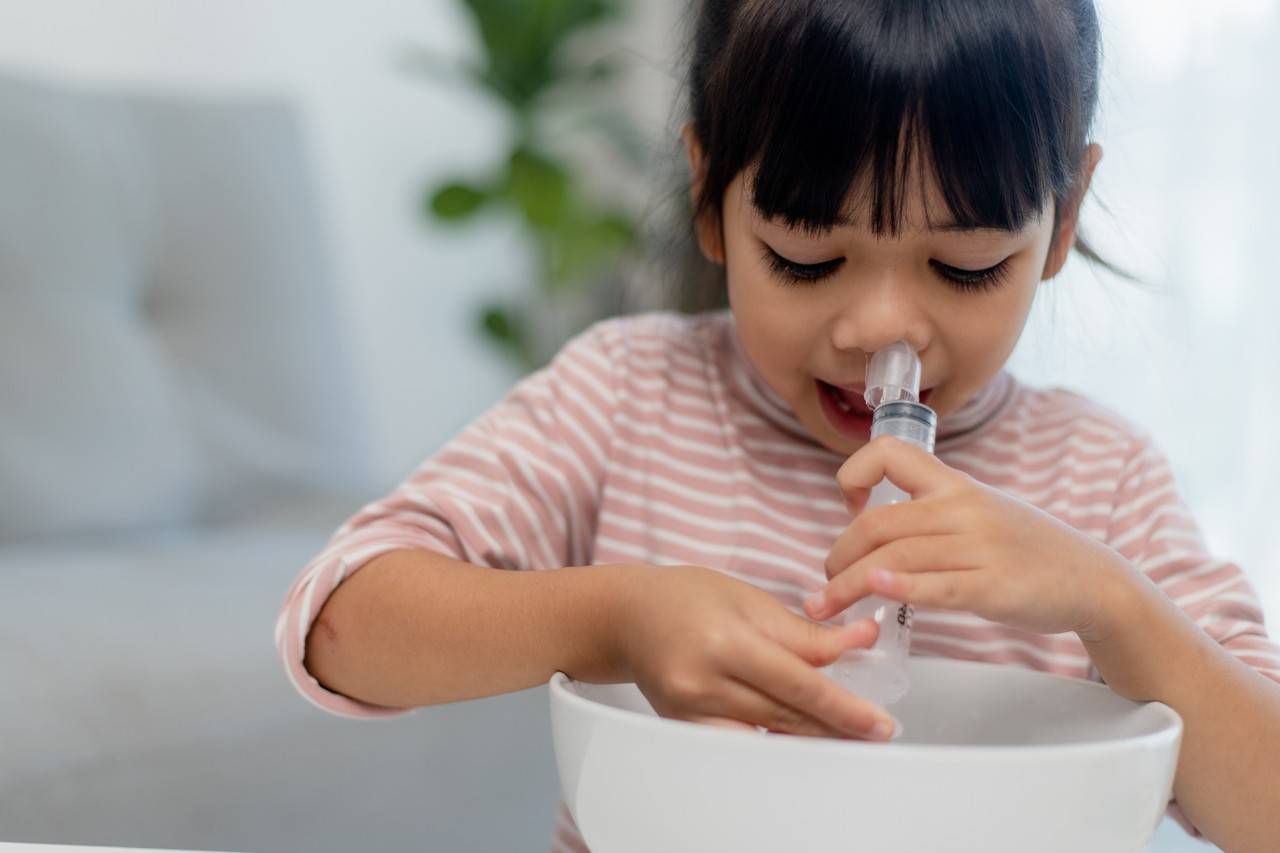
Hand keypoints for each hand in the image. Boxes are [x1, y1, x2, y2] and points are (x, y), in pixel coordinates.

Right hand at [613, 564, 899, 739]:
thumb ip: (804, 632)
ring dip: (811, 737)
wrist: (628, 617)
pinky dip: (774, 740)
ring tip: (846, 734)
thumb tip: (860, 643)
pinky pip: (740, 743)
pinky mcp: (684, 727)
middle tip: (876, 730)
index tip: (879, 722)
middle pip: (786, 716)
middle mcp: (704, 682)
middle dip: (837, 725)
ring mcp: (690, 711)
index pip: (798, 684)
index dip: (844, 707)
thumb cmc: (687, 598)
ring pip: (767, 736)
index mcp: (725, 642)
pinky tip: (798, 734)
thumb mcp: (749, 600)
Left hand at [804, 435, 1129, 642]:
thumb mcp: (978, 511)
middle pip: (878, 523)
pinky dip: (900, 587)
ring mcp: (979, 546)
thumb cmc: (1026, 549)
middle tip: (824, 583)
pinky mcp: (992, 586)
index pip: (889, 451)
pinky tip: (875, 592)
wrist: (1092, 580)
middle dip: (839, 555)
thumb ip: (930, 511)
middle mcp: (962, 508)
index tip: (850, 509)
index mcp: (955, 484)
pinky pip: (936, 584)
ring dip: (849, 584)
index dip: (854, 474)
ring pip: (895, 557)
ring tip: (825, 606)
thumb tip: (871, 523)